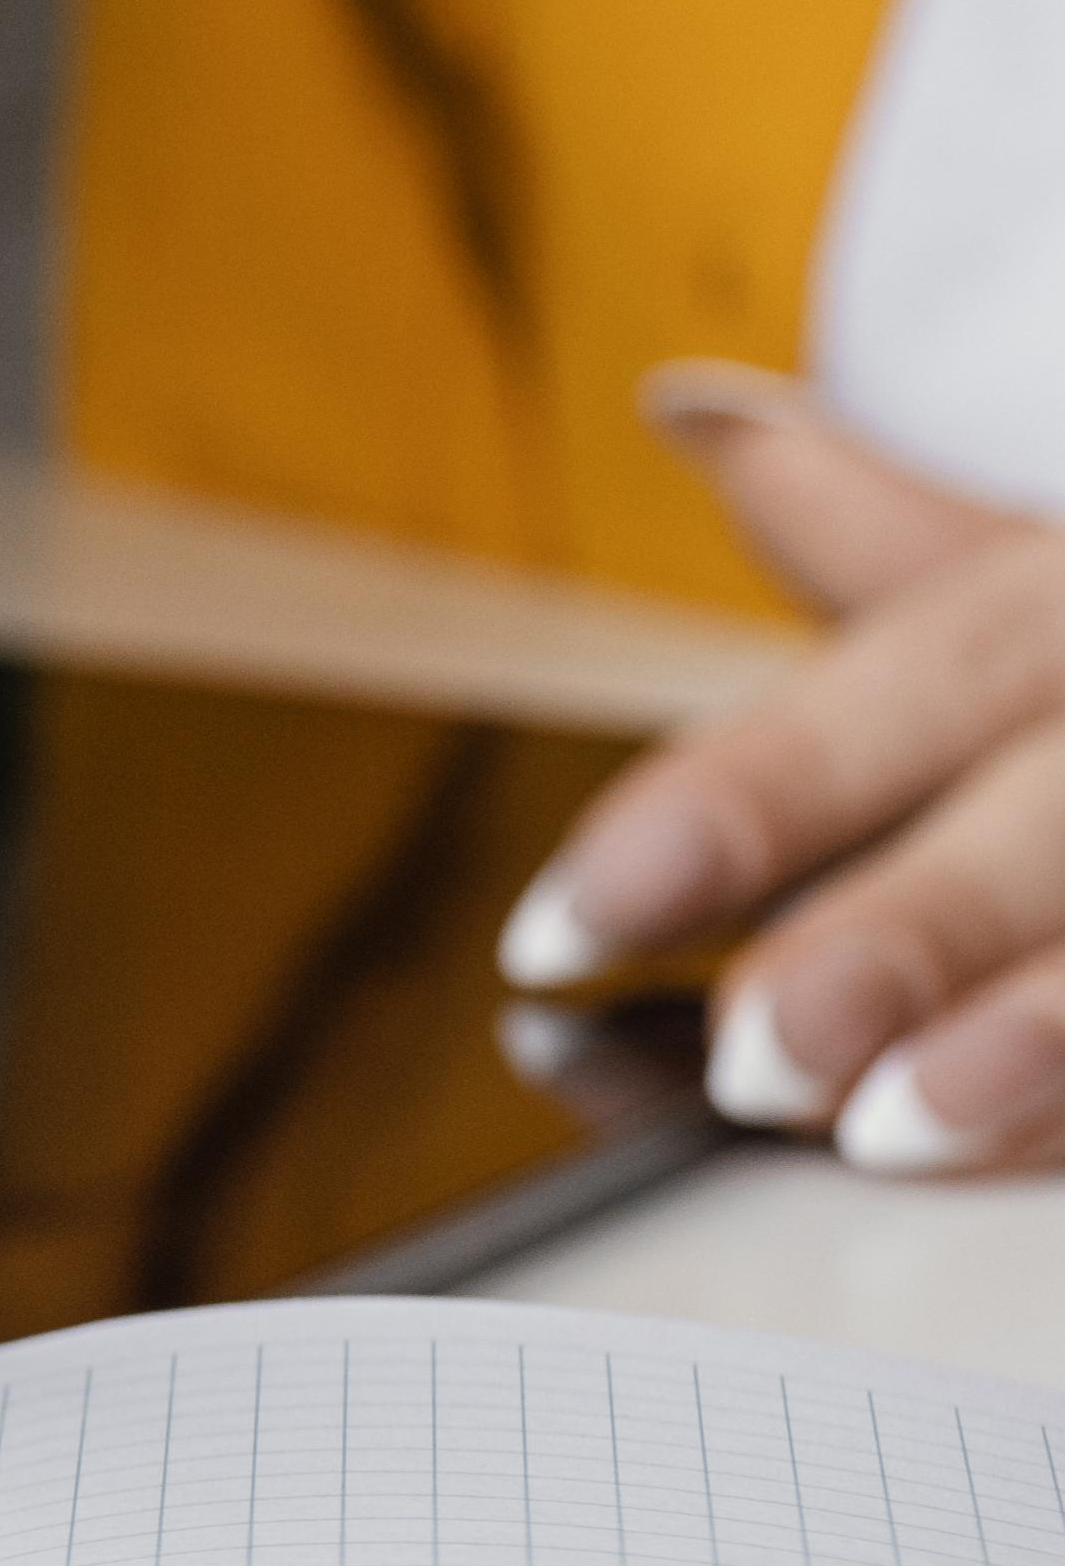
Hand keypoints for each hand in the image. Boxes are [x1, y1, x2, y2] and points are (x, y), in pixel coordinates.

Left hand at [506, 362, 1064, 1170]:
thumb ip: (885, 530)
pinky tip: (1047, 1157)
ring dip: (1039, 1035)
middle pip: (1051, 806)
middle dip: (900, 929)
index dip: (730, 805)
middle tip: (749, 1053)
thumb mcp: (1060, 556)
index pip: (902, 681)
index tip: (551, 929)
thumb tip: (692, 408)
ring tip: (894, 1127)